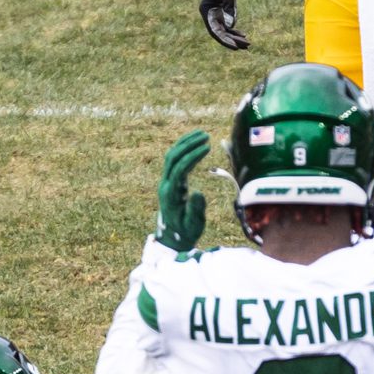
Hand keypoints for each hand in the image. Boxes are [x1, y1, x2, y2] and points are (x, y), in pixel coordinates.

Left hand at [155, 130, 210, 251]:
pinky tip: (196, 144)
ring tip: (203, 134)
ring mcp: (167, 182)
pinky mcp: (171, 181)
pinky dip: (184, 149)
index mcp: (170, 194)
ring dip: (185, 143)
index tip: (207, 147)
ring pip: (172, 156)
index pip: (179, 168)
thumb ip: (195, 210)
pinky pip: (175, 161)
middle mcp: (166, 184)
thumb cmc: (185, 233)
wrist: (173, 239)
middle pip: (172, 157)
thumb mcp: (193, 225)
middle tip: (206, 136)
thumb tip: (198, 193)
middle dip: (188, 144)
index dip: (192, 156)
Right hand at [200, 0, 248, 49]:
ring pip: (225, 30)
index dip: (225, 40)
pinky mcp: (223, 11)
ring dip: (235, 37)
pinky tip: (243, 35)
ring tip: (247, 44)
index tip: (235, 47)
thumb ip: (228, 9)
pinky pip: (228, 25)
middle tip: (246, 46)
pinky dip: (235, 30)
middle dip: (233, 40)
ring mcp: (216, 14)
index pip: (215, 31)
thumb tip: (230, 25)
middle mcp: (210, 14)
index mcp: (207, 11)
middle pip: (221, 33)